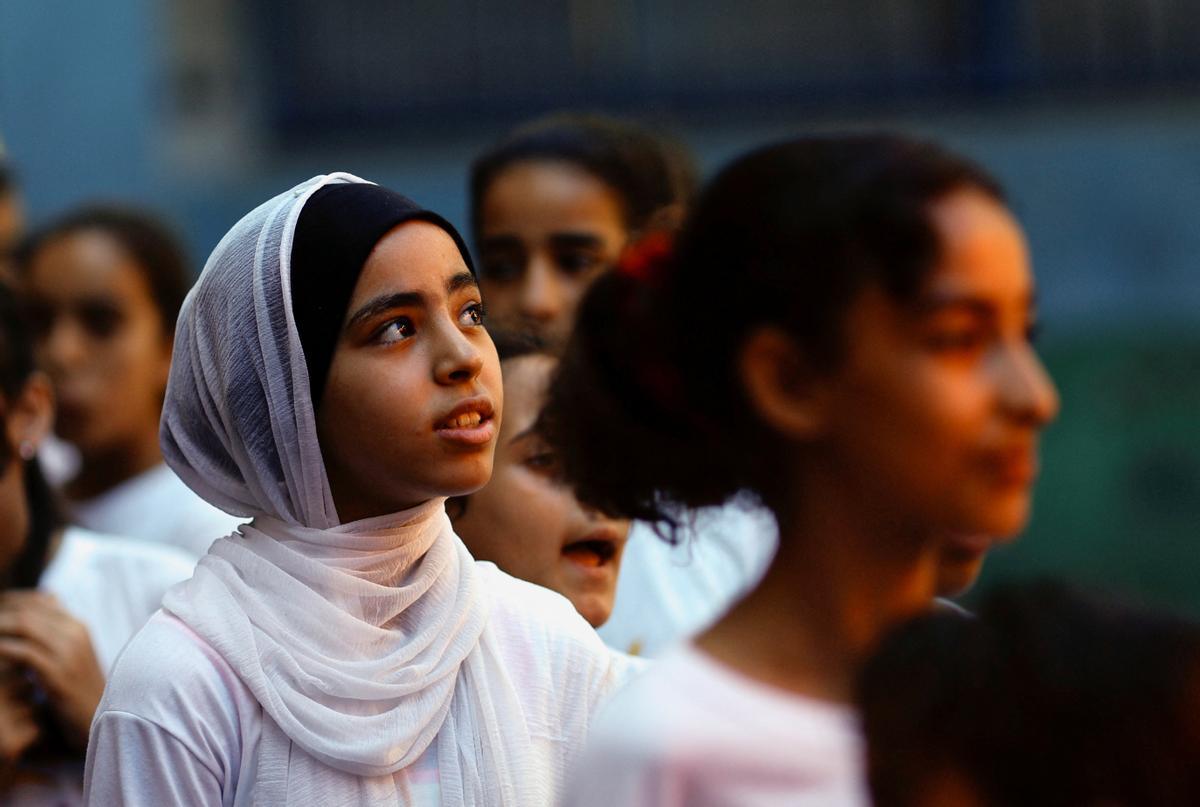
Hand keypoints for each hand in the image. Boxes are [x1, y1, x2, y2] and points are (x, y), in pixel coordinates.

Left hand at [0, 592, 104, 748]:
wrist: (99, 720)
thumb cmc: (77, 690)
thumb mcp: (71, 656)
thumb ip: (56, 634)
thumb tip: (39, 609)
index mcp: (78, 626)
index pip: (39, 600)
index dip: (11, 603)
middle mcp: (76, 633)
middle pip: (28, 610)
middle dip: (1, 615)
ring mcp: (69, 652)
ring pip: (24, 625)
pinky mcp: (58, 673)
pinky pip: (23, 652)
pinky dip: (2, 649)